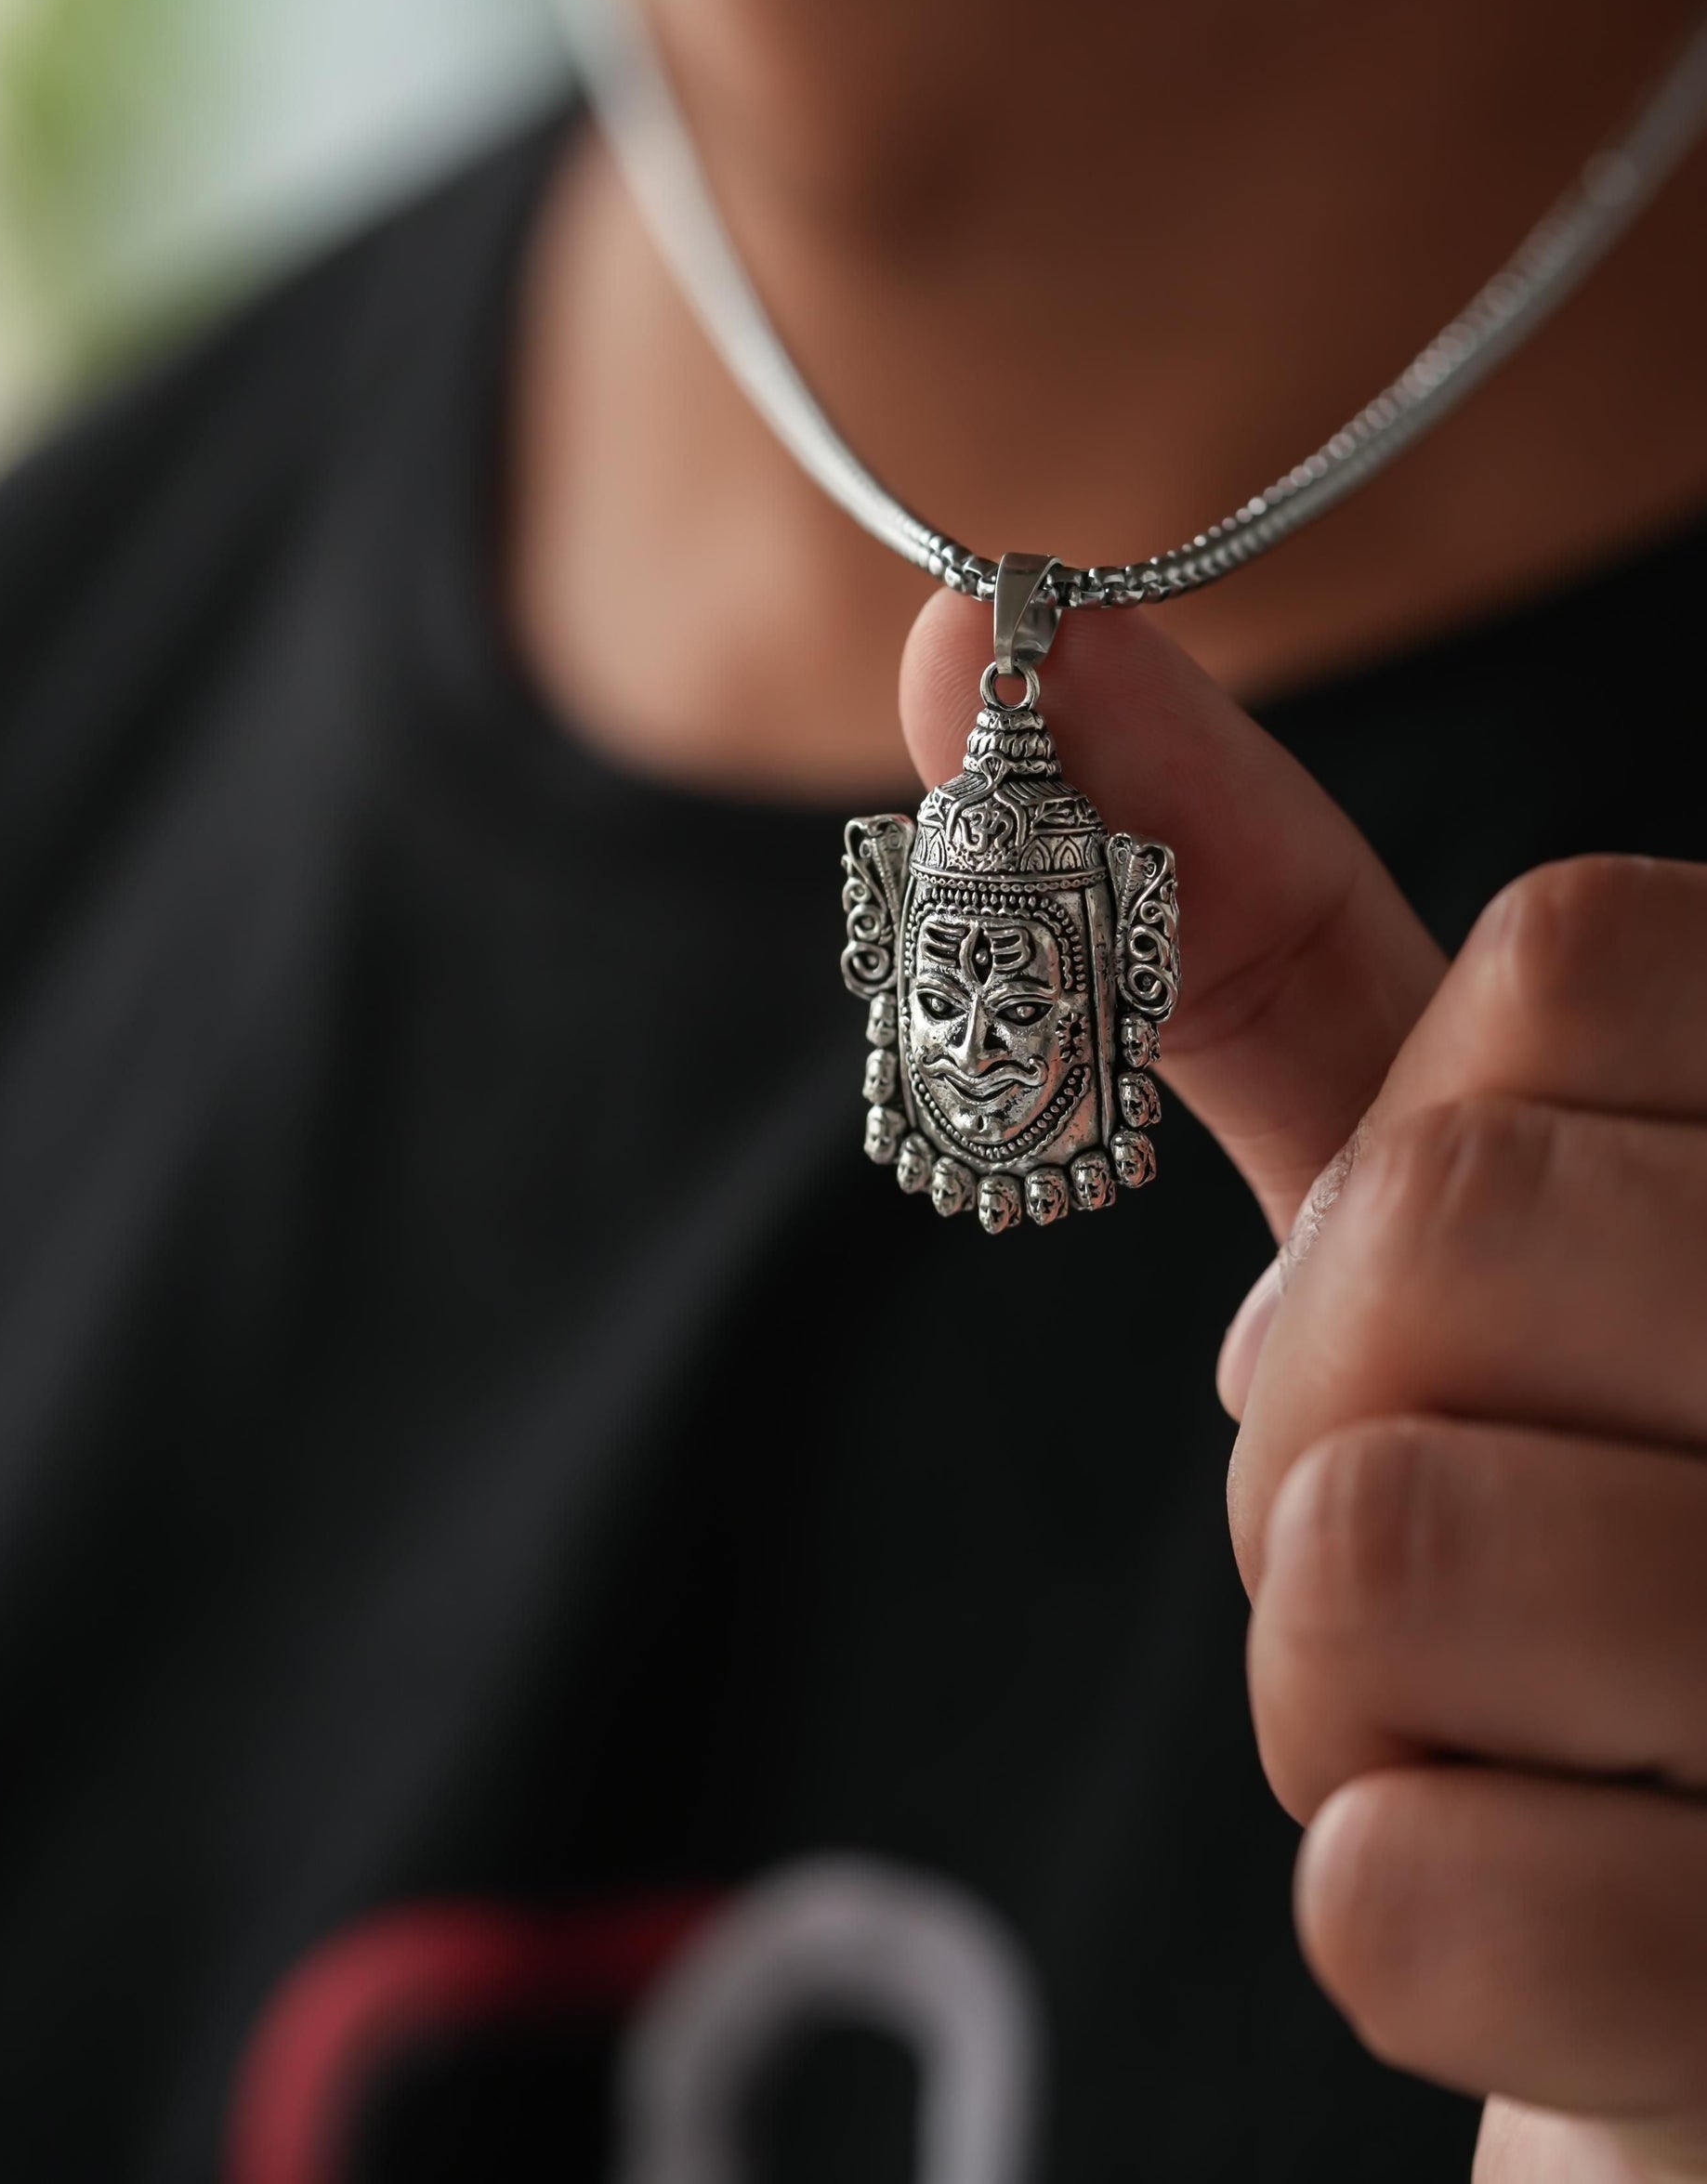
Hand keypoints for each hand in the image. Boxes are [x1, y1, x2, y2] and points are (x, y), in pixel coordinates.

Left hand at [902, 594, 1706, 2183]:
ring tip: (1528, 1720)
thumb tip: (954, 634)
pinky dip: (1395, 1905)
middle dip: (1332, 1407)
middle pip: (1439, 1233)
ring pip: (1378, 1554)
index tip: (1476, 1284)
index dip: (1423, 1132)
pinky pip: (1403, 1893)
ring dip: (1339, 1673)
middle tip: (1478, 1519)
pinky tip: (1563, 1907)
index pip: (1575, 959)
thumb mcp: (1452, 1207)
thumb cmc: (1588, 1520)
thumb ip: (1238, 936)